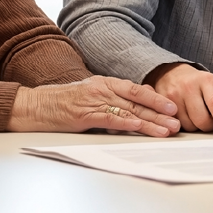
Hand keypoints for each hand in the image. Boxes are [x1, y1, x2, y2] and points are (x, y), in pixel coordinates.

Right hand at [7, 76, 179, 136]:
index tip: (172, 107)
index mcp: (105, 82)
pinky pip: (110, 119)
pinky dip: (127, 124)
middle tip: (177, 121)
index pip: (136, 89)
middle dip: (159, 112)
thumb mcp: (91, 94)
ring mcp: (93, 101)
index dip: (156, 98)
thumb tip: (135, 104)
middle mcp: (102, 89)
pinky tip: (140, 128)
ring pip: (128, 111)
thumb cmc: (63, 102)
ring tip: (166, 130)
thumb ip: (112, 98)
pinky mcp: (84, 115)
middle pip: (137, 101)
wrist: (35, 105)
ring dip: (150, 122)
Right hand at [146, 63, 212, 135]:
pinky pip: (176, 125)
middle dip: (209, 125)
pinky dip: (183, 125)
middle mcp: (189, 86)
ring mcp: (174, 95)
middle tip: (208, 117)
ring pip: (189, 126)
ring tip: (194, 113)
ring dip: (195, 126)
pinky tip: (184, 115)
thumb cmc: (197, 83)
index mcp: (207, 80)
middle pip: (202, 120)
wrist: (171, 73)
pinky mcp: (162, 104)